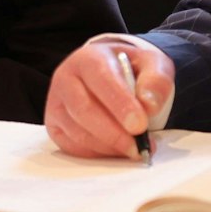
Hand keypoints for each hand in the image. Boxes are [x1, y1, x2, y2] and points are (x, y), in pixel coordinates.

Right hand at [46, 40, 174, 159]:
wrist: (110, 72)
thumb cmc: (130, 70)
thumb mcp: (151, 64)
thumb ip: (156, 80)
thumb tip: (149, 105)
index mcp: (88, 58)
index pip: (101, 80)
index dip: (120, 104)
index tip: (140, 125)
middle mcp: (65, 79)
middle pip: (84, 110)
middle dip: (114, 133)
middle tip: (139, 146)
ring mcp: (56, 104)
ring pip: (77, 132)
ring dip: (108, 146)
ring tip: (134, 149)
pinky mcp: (54, 126)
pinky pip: (72, 146)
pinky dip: (97, 153)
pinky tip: (116, 150)